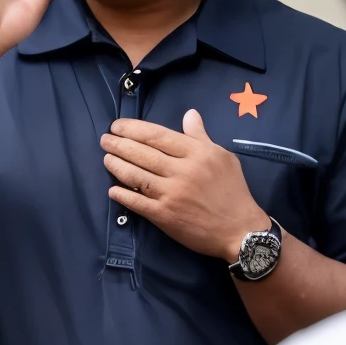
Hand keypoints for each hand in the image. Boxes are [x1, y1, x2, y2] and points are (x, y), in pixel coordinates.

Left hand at [101, 110, 268, 260]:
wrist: (241, 230)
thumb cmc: (233, 191)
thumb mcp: (222, 157)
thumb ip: (201, 136)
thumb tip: (189, 114)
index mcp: (196, 153)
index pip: (157, 135)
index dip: (132, 129)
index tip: (117, 126)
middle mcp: (182, 171)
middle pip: (142, 153)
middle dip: (118, 144)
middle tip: (105, 139)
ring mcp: (172, 194)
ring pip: (136, 176)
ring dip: (116, 165)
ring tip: (106, 158)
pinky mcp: (165, 216)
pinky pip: (137, 203)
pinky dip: (122, 195)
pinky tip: (112, 189)